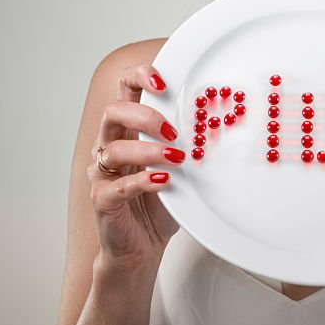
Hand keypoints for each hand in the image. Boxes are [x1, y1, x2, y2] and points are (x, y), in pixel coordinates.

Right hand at [87, 63, 182, 272]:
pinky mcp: (103, 199)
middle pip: (113, 112)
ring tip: (176, 159)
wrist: (141, 247)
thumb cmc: (159, 203)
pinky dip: (142, 180)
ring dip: (148, 150)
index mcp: (128, 131)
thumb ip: (189, 143)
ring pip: (113, 148)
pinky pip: (117, 185)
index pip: (125, 90)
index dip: (139, 77)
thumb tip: (222, 122)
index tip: (163, 83)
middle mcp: (110, 146)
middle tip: (173, 131)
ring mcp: (103, 173)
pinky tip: (163, 181)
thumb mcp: (180, 166)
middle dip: (145, 116)